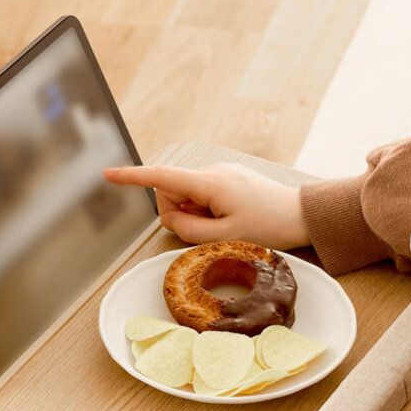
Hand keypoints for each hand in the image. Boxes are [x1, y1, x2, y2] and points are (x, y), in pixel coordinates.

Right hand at [103, 161, 308, 249]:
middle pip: (172, 193)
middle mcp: (211, 172)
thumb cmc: (268, 226)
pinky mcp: (228, 179)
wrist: (302, 214)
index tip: (108, 175)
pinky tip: (232, 218)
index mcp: (209, 183)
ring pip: (187, 197)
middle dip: (180, 214)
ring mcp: (220, 174)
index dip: (132, 178)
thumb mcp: (225, 237)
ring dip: (197, 215)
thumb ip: (189, 229)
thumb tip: (171, 218)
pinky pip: (203, 196)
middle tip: (210, 230)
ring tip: (225, 224)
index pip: (161, 178)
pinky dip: (207, 211)